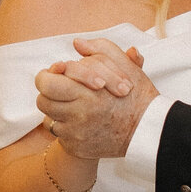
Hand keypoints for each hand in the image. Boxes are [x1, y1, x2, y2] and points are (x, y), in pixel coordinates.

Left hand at [35, 38, 157, 160]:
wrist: (148, 132)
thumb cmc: (137, 97)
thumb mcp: (126, 66)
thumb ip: (101, 49)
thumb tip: (78, 43)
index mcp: (88, 93)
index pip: (46, 83)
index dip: (49, 75)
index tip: (60, 72)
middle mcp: (78, 115)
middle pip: (42, 100)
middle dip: (50, 91)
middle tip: (62, 88)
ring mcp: (76, 134)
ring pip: (48, 117)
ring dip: (56, 108)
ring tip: (72, 103)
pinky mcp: (76, 148)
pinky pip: (58, 134)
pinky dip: (66, 126)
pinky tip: (81, 121)